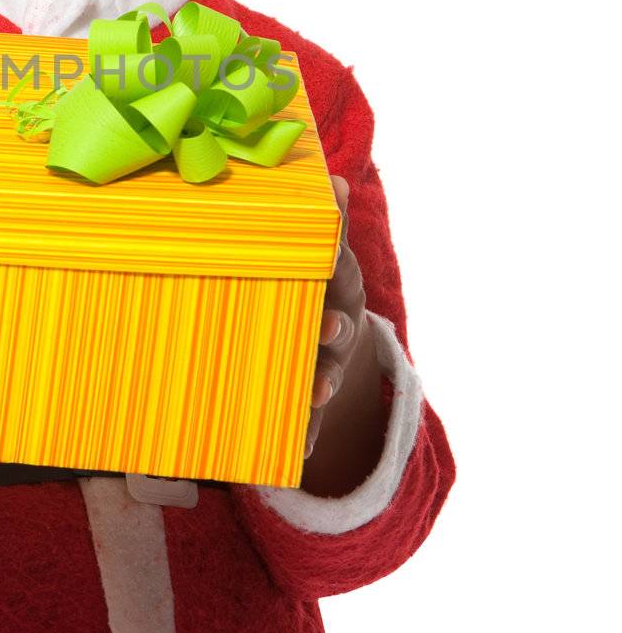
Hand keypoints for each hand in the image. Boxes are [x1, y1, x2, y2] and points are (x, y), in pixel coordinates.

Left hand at [304, 174, 368, 459]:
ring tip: (309, 408)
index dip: (334, 312)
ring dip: (317, 397)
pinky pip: (309, 421)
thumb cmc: (319, 281)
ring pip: (323, 383)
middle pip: (336, 347)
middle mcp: (336, 333)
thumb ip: (329, 225)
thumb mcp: (329, 255)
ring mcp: (327, 367)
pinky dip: (304, 436)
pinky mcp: (312, 400)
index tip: (329, 321)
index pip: (338, 297)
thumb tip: (332, 178)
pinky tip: (294, 453)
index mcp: (336, 294)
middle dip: (328, 360)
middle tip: (320, 376)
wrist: (333, 327)